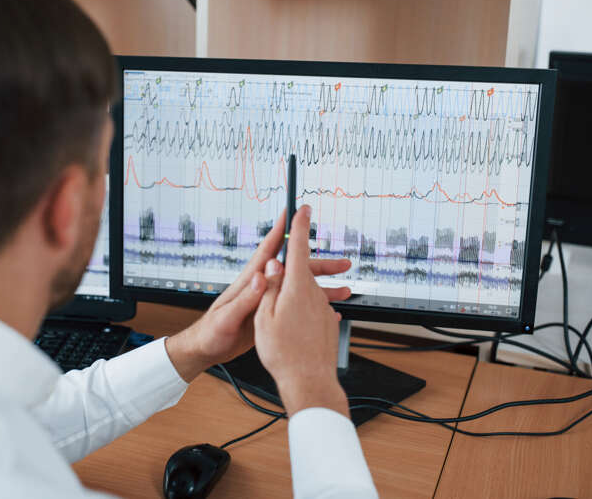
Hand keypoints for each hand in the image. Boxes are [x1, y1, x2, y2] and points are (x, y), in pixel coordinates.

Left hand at [166, 209, 351, 381]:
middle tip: (342, 263)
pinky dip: (313, 306)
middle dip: (318, 264)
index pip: (269, 250)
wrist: (207, 349)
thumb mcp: (228, 317)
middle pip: (294, 269)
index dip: (281, 230)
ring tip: (344, 290)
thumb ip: (245, 298)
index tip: (294, 212)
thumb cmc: (212, 332)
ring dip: (321, 287)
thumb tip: (261, 277)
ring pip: (299, 288)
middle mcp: (262, 287)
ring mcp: (267, 300)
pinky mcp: (270, 313)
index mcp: (250, 282)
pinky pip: (297, 305)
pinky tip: (328, 311)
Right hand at [253, 205, 350, 416]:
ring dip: (303, 288)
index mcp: (295, 288)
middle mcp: (312, 295)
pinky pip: (316, 309)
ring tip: (289, 302)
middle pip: (307, 268)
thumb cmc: (281, 353)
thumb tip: (274, 265)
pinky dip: (308, 309)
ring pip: (311, 290)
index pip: (298, 248)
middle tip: (305, 246)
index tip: (303, 208)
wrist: (308, 382)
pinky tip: (299, 321)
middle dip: (303, 256)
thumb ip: (270, 289)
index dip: (300, 226)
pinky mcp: (327, 324)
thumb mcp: (263, 317)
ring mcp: (323, 310)